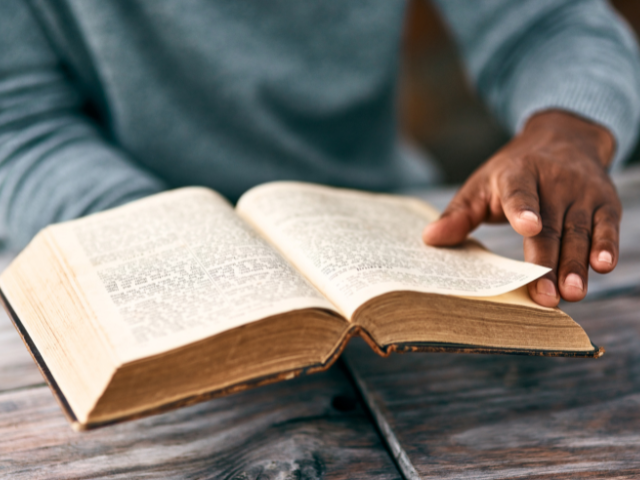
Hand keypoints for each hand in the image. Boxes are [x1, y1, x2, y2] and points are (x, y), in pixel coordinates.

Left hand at [422, 110, 619, 306]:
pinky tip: (603, 266)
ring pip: (578, 232)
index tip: (528, 228)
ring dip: (576, 265)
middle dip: (547, 263)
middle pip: (550, 226)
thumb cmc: (512, 173)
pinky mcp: (604, 202)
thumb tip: (429, 239)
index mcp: (517, 174)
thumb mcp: (481, 186)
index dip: (523, 210)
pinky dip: (607, 245)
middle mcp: (554, 181)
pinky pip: (606, 226)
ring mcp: (581, 191)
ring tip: (571, 293)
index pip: (518, 193)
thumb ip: (458, 215)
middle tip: (544, 297)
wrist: (564, 138)